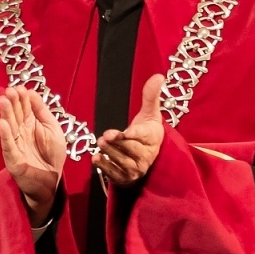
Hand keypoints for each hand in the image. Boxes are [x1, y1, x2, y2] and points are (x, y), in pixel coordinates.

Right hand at [0, 86, 64, 226]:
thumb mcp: (53, 128)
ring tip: (3, 100)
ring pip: (9, 127)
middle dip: (12, 102)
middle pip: (15, 114)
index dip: (21, 98)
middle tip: (9, 90)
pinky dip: (5, 135)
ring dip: (6, 113)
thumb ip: (42, 111)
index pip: (23, 107)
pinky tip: (2, 123)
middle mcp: (20, 132)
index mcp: (30, 123)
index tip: (19, 87)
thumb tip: (31, 92)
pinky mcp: (13, 159)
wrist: (52, 181)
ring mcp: (15, 144)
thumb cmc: (52, 155)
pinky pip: (8, 145)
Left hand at [94, 74, 164, 188]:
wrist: (150, 155)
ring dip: (110, 154)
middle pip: (130, 149)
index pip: (142, 136)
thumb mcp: (150, 113)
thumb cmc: (148, 130)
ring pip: (122, 161)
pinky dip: (105, 167)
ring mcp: (136, 168)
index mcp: (153, 137)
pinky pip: (115, 174)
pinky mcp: (126, 177)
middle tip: (104, 137)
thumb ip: (151, 96)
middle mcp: (146, 155)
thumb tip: (158, 75)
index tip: (123, 132)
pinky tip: (96, 159)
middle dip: (118, 144)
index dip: (132, 135)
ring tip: (100, 145)